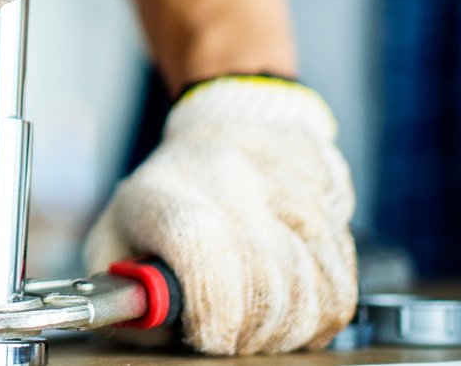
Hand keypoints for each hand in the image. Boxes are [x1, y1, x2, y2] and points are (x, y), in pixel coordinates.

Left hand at [83, 76, 357, 353]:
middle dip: (254, 331)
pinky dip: (327, 294)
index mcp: (166, 194)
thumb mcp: (115, 240)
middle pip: (269, 287)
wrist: (219, 128)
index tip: (208, 332)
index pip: (202, 252)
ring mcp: (284, 179)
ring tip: (264, 310)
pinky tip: (295, 282)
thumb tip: (150, 326)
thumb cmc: (163, 197)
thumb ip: (120, 293)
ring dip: (294, 320)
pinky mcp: (328, 183)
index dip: (213, 312)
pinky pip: (345, 271)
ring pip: (319, 288)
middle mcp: (229, 178)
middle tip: (237, 331)